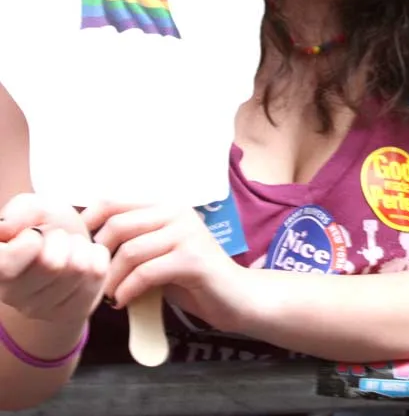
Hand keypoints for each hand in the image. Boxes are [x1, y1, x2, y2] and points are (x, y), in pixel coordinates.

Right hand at [0, 194, 108, 323]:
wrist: (67, 246)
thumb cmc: (45, 225)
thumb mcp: (33, 208)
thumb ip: (20, 211)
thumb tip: (4, 228)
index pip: (5, 266)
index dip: (27, 244)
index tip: (34, 235)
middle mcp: (11, 296)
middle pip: (52, 264)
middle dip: (61, 239)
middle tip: (55, 239)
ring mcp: (41, 309)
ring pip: (78, 269)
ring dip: (79, 247)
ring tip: (68, 248)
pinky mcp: (71, 311)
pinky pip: (98, 274)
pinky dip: (97, 256)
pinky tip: (83, 259)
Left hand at [83, 203, 242, 329]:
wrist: (235, 296)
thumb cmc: (192, 278)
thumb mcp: (159, 254)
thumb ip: (134, 243)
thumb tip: (86, 246)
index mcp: (166, 206)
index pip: (114, 201)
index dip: (88, 222)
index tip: (78, 251)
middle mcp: (177, 213)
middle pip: (118, 225)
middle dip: (98, 258)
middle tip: (96, 280)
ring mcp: (187, 233)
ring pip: (130, 251)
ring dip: (112, 279)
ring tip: (110, 295)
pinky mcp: (193, 259)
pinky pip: (146, 272)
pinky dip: (128, 290)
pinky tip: (125, 302)